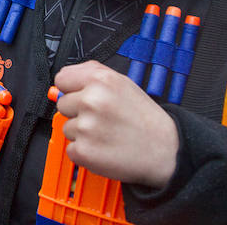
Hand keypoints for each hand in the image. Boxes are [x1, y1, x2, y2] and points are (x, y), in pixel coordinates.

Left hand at [53, 61, 178, 187]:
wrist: (165, 150)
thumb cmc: (144, 117)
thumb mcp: (122, 83)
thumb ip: (92, 74)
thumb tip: (64, 79)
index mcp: (100, 81)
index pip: (62, 79)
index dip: (70, 89)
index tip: (80, 96)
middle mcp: (91, 101)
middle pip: (63, 105)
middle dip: (78, 112)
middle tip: (102, 118)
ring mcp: (86, 127)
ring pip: (67, 128)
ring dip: (82, 133)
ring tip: (106, 133)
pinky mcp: (84, 151)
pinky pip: (71, 149)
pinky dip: (84, 151)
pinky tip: (104, 148)